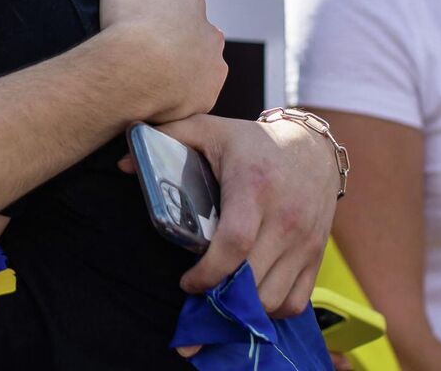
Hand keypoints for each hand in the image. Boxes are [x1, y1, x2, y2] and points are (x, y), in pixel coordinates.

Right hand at [97, 0, 225, 122]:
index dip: (156, 16)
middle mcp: (211, 32)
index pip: (178, 5)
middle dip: (172, 45)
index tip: (138, 27)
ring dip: (179, 73)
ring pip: (196, 69)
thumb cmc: (126, 20)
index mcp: (191, 1)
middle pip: (192, 38)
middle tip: (142, 56)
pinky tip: (155, 100)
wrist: (135, 66)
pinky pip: (192, 98)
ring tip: (148, 81)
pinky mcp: (207, 95)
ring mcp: (212, 65)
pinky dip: (177, 99)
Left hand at [146, 113, 337, 314]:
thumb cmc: (253, 142)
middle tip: (199, 297)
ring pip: (274, 298)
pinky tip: (251, 298)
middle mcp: (285, 218)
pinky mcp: (317, 256)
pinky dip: (272, 310)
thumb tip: (124, 163)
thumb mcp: (210, 129)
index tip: (186, 282)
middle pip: (253, 279)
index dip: (206, 273)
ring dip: (244, 309)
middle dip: (221, 299)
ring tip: (222, 299)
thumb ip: (167, 138)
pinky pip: (296, 302)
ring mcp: (306, 241)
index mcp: (254, 187)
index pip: (234, 243)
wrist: (312, 149)